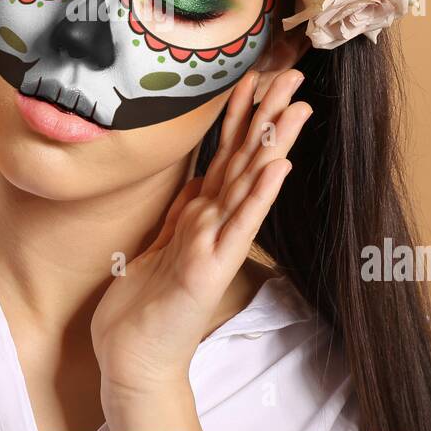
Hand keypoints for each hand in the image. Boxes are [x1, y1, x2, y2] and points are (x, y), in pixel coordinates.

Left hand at [90, 69, 311, 421]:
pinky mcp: (209, 269)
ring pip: (247, 183)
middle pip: (245, 158)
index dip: (242, 113)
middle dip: (268, 115)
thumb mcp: (163, 241)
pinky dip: (257, 194)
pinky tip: (277, 166)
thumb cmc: (145, 304)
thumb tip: (200, 177)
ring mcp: (216, 245)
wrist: (133, 357)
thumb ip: (185, 209)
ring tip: (297, 106)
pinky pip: (236, 226)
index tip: (257, 73)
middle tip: (293, 73)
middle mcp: (216, 224)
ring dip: (272, 143)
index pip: (228, 153)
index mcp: (203, 214)